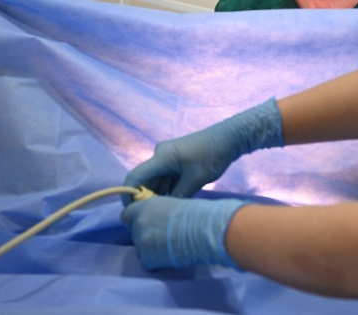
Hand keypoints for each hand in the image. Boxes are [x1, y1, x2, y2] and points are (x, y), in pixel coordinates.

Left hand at [121, 195, 247, 270]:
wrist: (203, 230)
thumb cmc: (197, 213)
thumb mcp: (173, 205)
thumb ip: (160, 212)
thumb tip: (160, 220)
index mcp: (145, 207)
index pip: (126, 215)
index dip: (136, 221)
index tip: (148, 225)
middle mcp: (139, 223)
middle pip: (134, 233)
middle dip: (146, 237)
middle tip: (164, 239)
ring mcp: (141, 242)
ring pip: (140, 250)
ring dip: (151, 251)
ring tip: (170, 249)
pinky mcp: (147, 259)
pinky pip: (147, 264)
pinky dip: (157, 263)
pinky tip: (171, 258)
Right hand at [123, 98, 282, 203]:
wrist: (229, 138)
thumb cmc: (212, 156)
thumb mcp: (195, 180)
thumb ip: (178, 196)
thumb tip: (164, 212)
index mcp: (161, 157)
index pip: (135, 177)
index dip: (128, 194)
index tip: (130, 212)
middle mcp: (160, 156)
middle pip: (145, 181)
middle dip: (146, 199)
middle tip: (150, 219)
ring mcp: (168, 159)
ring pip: (157, 181)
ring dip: (158, 196)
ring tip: (161, 215)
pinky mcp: (176, 162)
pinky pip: (166, 179)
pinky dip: (167, 191)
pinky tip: (172, 205)